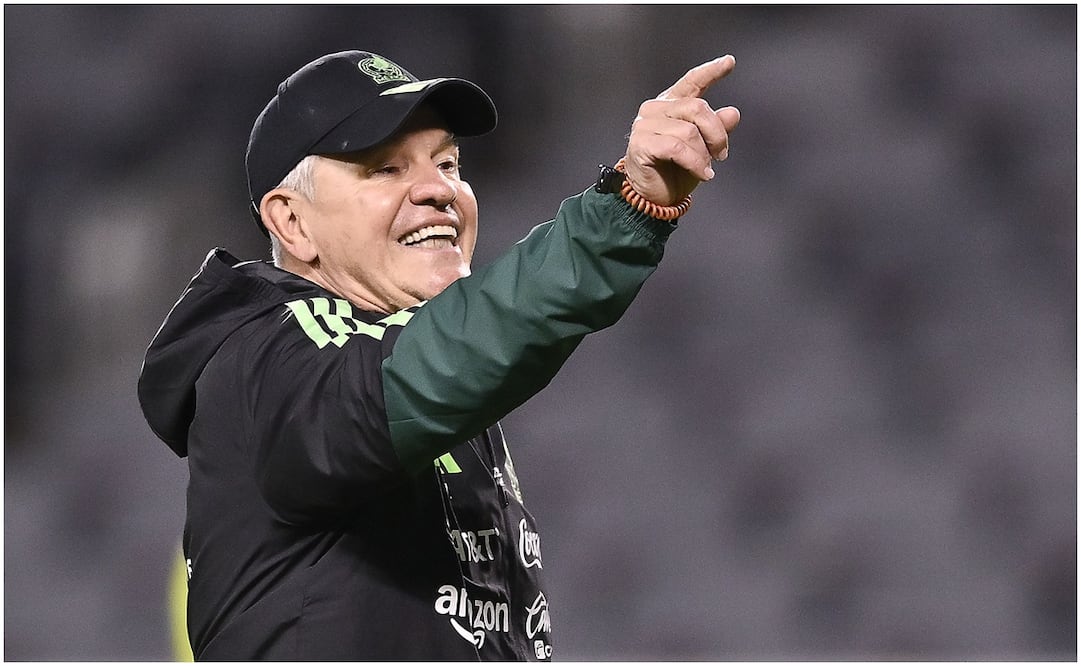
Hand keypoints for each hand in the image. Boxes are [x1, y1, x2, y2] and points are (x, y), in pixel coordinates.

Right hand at [623, 55, 740, 205]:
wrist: (654, 198)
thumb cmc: (676, 171)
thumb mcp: (704, 148)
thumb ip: (716, 129)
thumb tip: (733, 113)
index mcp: (670, 104)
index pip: (692, 82)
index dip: (711, 71)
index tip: (729, 62)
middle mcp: (655, 109)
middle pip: (697, 108)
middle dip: (716, 134)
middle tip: (721, 155)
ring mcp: (645, 125)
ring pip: (689, 130)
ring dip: (704, 154)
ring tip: (707, 169)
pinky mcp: (641, 144)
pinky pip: (677, 148)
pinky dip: (695, 162)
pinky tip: (703, 174)